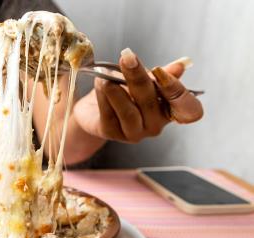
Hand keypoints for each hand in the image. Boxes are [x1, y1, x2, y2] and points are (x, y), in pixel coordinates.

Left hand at [74, 48, 202, 142]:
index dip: (179, 92)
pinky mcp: (112, 133)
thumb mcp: (145, 78)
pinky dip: (103, 96)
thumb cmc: (125, 91)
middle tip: (127, 58)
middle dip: (138, 78)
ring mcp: (134, 133)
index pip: (190, 111)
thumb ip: (162, 74)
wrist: (95, 107)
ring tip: (107, 74)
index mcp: (170, 110)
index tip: (160, 72)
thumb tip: (181, 65)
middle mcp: (155, 125)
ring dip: (116, 89)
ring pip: (129, 112)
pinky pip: (109, 114)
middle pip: (152, 103)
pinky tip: (100, 82)